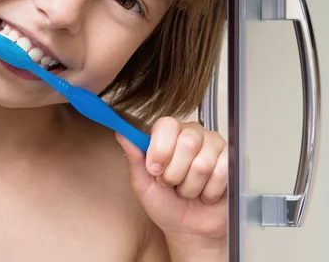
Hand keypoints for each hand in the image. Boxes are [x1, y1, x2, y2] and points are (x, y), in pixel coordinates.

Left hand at [116, 118, 226, 248]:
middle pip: (187, 142)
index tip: (155, 169)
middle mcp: (192, 134)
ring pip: (204, 162)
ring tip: (189, 190)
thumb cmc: (165, 204)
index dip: (161, 149)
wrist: (190, 228)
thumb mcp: (143, 184)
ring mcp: (213, 146)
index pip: (167, 125)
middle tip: (173, 183)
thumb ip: (135, 158)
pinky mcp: (231, 161)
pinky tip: (205, 193)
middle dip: (176, 173)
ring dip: (192, 186)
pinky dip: (210, 191)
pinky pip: (222, 173)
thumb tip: (122, 133)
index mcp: (168, 134)